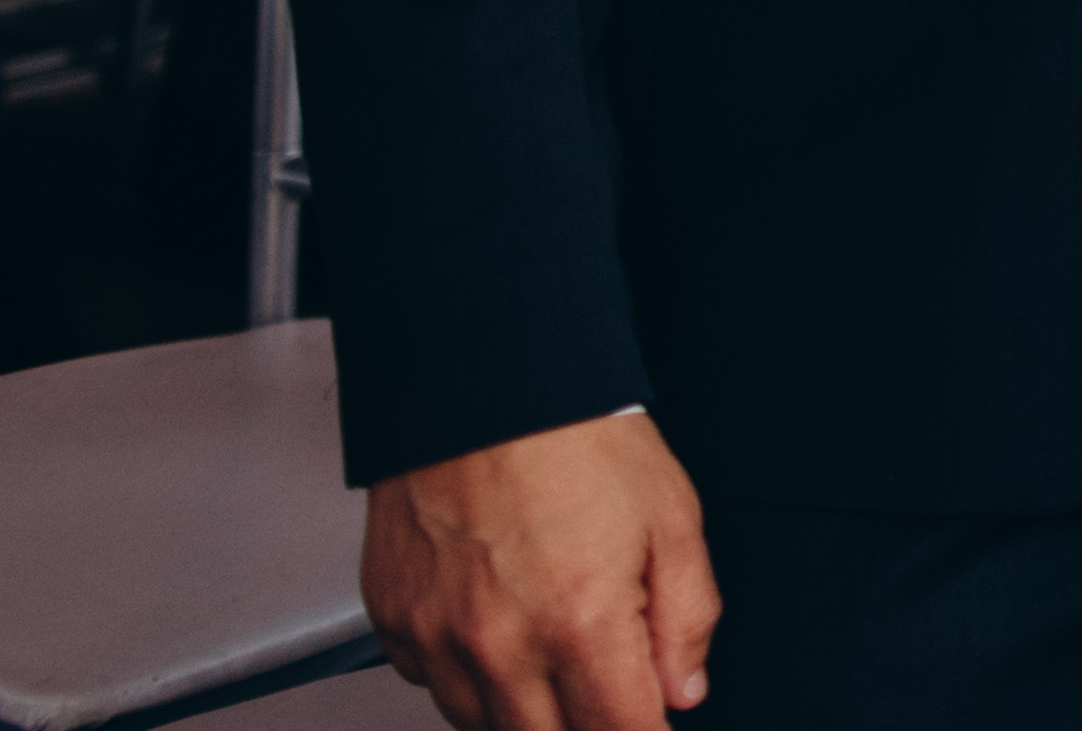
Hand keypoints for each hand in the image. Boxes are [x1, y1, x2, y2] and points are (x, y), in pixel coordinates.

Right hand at [364, 412, 720, 730]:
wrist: (482, 385)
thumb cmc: (578, 439)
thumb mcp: (672, 518)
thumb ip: (688, 617)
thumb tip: (684, 689)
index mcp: (580, 622)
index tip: (650, 721)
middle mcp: (500, 646)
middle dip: (586, 726)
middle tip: (604, 685)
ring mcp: (437, 641)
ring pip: (483, 726)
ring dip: (526, 710)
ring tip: (552, 647)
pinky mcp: (394, 625)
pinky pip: (433, 686)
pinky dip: (469, 677)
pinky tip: (497, 628)